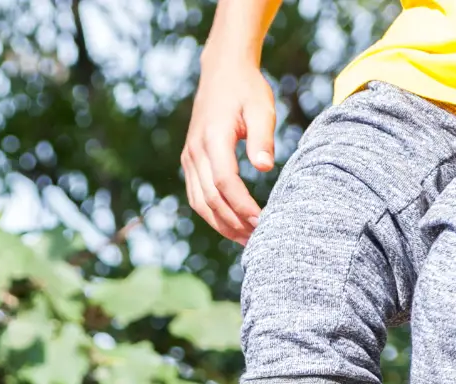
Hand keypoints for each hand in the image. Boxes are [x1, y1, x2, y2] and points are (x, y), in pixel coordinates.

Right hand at [182, 52, 275, 243]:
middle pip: (210, 198)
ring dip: (221, 224)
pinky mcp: (190, 160)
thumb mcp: (261, 108)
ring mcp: (189, 157)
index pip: (225, 182)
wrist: (222, 71)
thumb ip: (262, 138)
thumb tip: (265, 167)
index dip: (242, 205)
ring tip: (246, 240)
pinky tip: (231, 224)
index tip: (262, 220)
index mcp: (213, 138)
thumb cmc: (246, 89)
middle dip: (234, 223)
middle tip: (259, 239)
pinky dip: (212, 214)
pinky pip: (196, 195)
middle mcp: (195, 151)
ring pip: (200, 202)